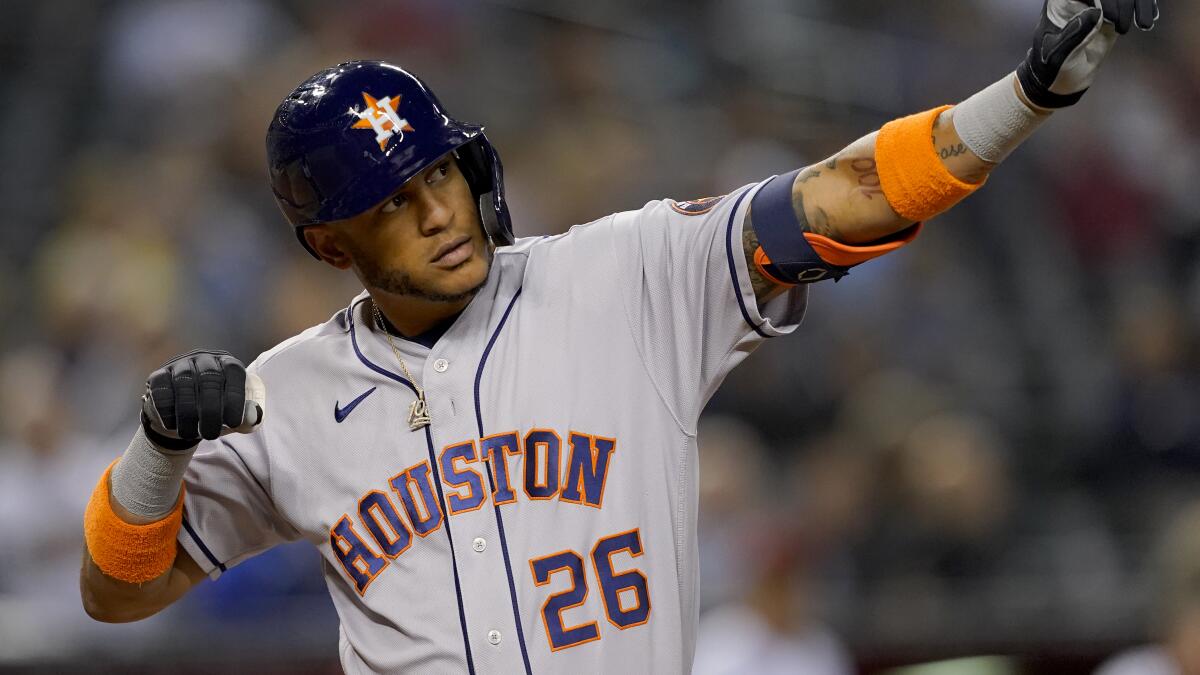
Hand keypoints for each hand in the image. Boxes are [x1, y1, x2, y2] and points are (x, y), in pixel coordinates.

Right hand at [141, 349, 265, 450]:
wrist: (183, 416)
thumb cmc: (216, 413)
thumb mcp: (235, 416)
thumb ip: (248, 418)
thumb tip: (254, 416)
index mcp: (228, 363)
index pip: (234, 372)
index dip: (235, 397)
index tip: (233, 422)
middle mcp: (205, 359)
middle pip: (208, 378)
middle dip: (211, 410)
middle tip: (211, 434)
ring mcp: (180, 364)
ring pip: (183, 383)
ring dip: (188, 414)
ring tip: (192, 434)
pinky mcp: (158, 376)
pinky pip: (162, 390)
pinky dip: (168, 411)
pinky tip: (173, 425)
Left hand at [1017, 0, 1157, 108]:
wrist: (1060, 81)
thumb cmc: (1051, 68)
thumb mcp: (1058, 54)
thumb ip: (1075, 33)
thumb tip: (1096, 11)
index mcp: (1061, 1)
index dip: (1104, 0)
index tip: (1109, 18)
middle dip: (1124, 2)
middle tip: (1122, 28)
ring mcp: (1099, 5)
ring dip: (1139, 3)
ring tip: (1144, 24)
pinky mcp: (1114, 14)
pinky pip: (1132, 4)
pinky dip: (1145, 8)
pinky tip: (1148, 21)